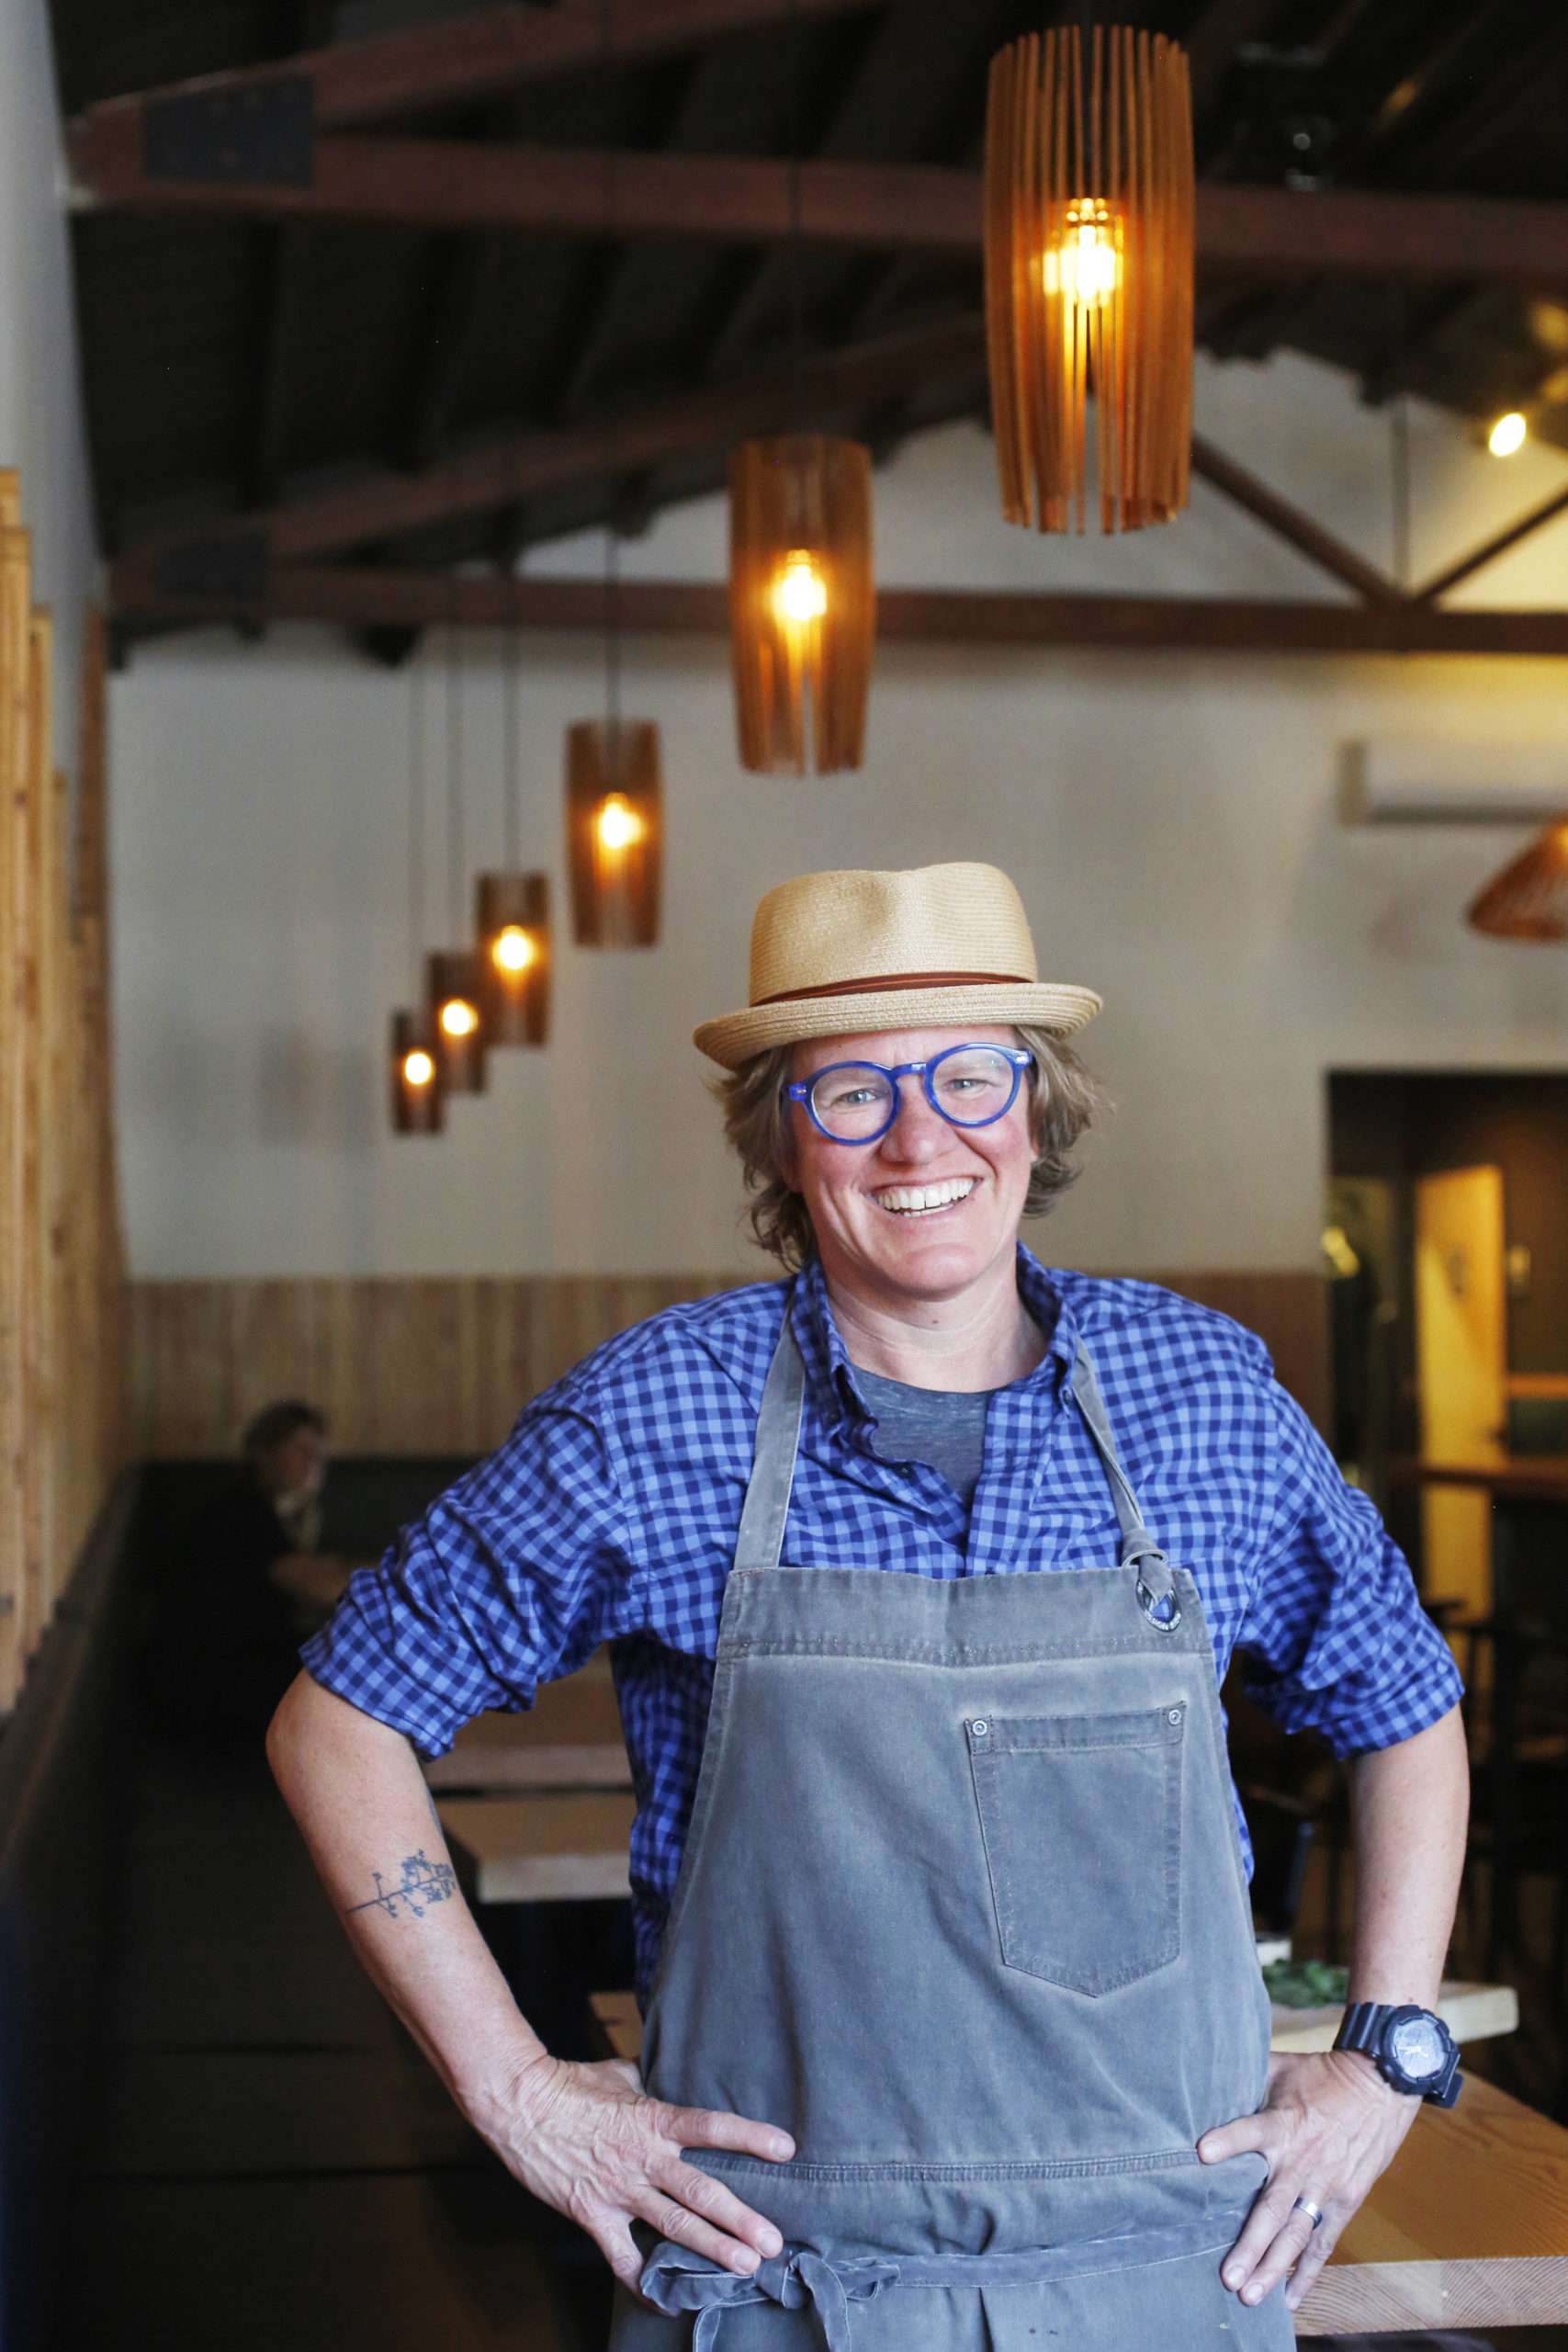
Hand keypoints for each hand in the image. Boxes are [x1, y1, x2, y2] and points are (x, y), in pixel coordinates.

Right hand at [483, 2051, 794, 2291]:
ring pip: (673, 2226)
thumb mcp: (621, 2075)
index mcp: (653, 2119)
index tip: (786, 2148)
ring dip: (711, 2250)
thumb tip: (673, 2078)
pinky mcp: (593, 2214)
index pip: (710, 2126)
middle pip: (700, 2192)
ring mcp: (618, 2189)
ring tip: (744, 2269)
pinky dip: (645, 2284)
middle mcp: (642, 2158)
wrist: (520, 2103)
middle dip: (740, 2219)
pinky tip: (667, 2302)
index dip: (749, 2137)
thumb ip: (652, 2086)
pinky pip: (623, 2259)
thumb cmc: (572, 2083)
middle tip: (772, 2242)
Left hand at [1197, 2049, 1417, 2311]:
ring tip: (1250, 2295)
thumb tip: (1205, 2077)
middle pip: (1273, 2208)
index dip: (1229, 2141)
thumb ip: (1247, 2079)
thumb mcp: (1281, 2067)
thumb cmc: (1322, 2075)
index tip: (1202, 2152)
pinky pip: (1323, 2242)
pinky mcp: (1345, 2201)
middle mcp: (1302, 2161)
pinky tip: (1289, 2297)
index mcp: (1284, 2122)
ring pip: (1296, 2234)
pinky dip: (1308, 2271)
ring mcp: (1325, 2186)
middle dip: (1250, 2244)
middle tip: (1228, 2276)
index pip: (1251, 2130)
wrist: (1380, 2086)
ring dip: (1273, 2266)